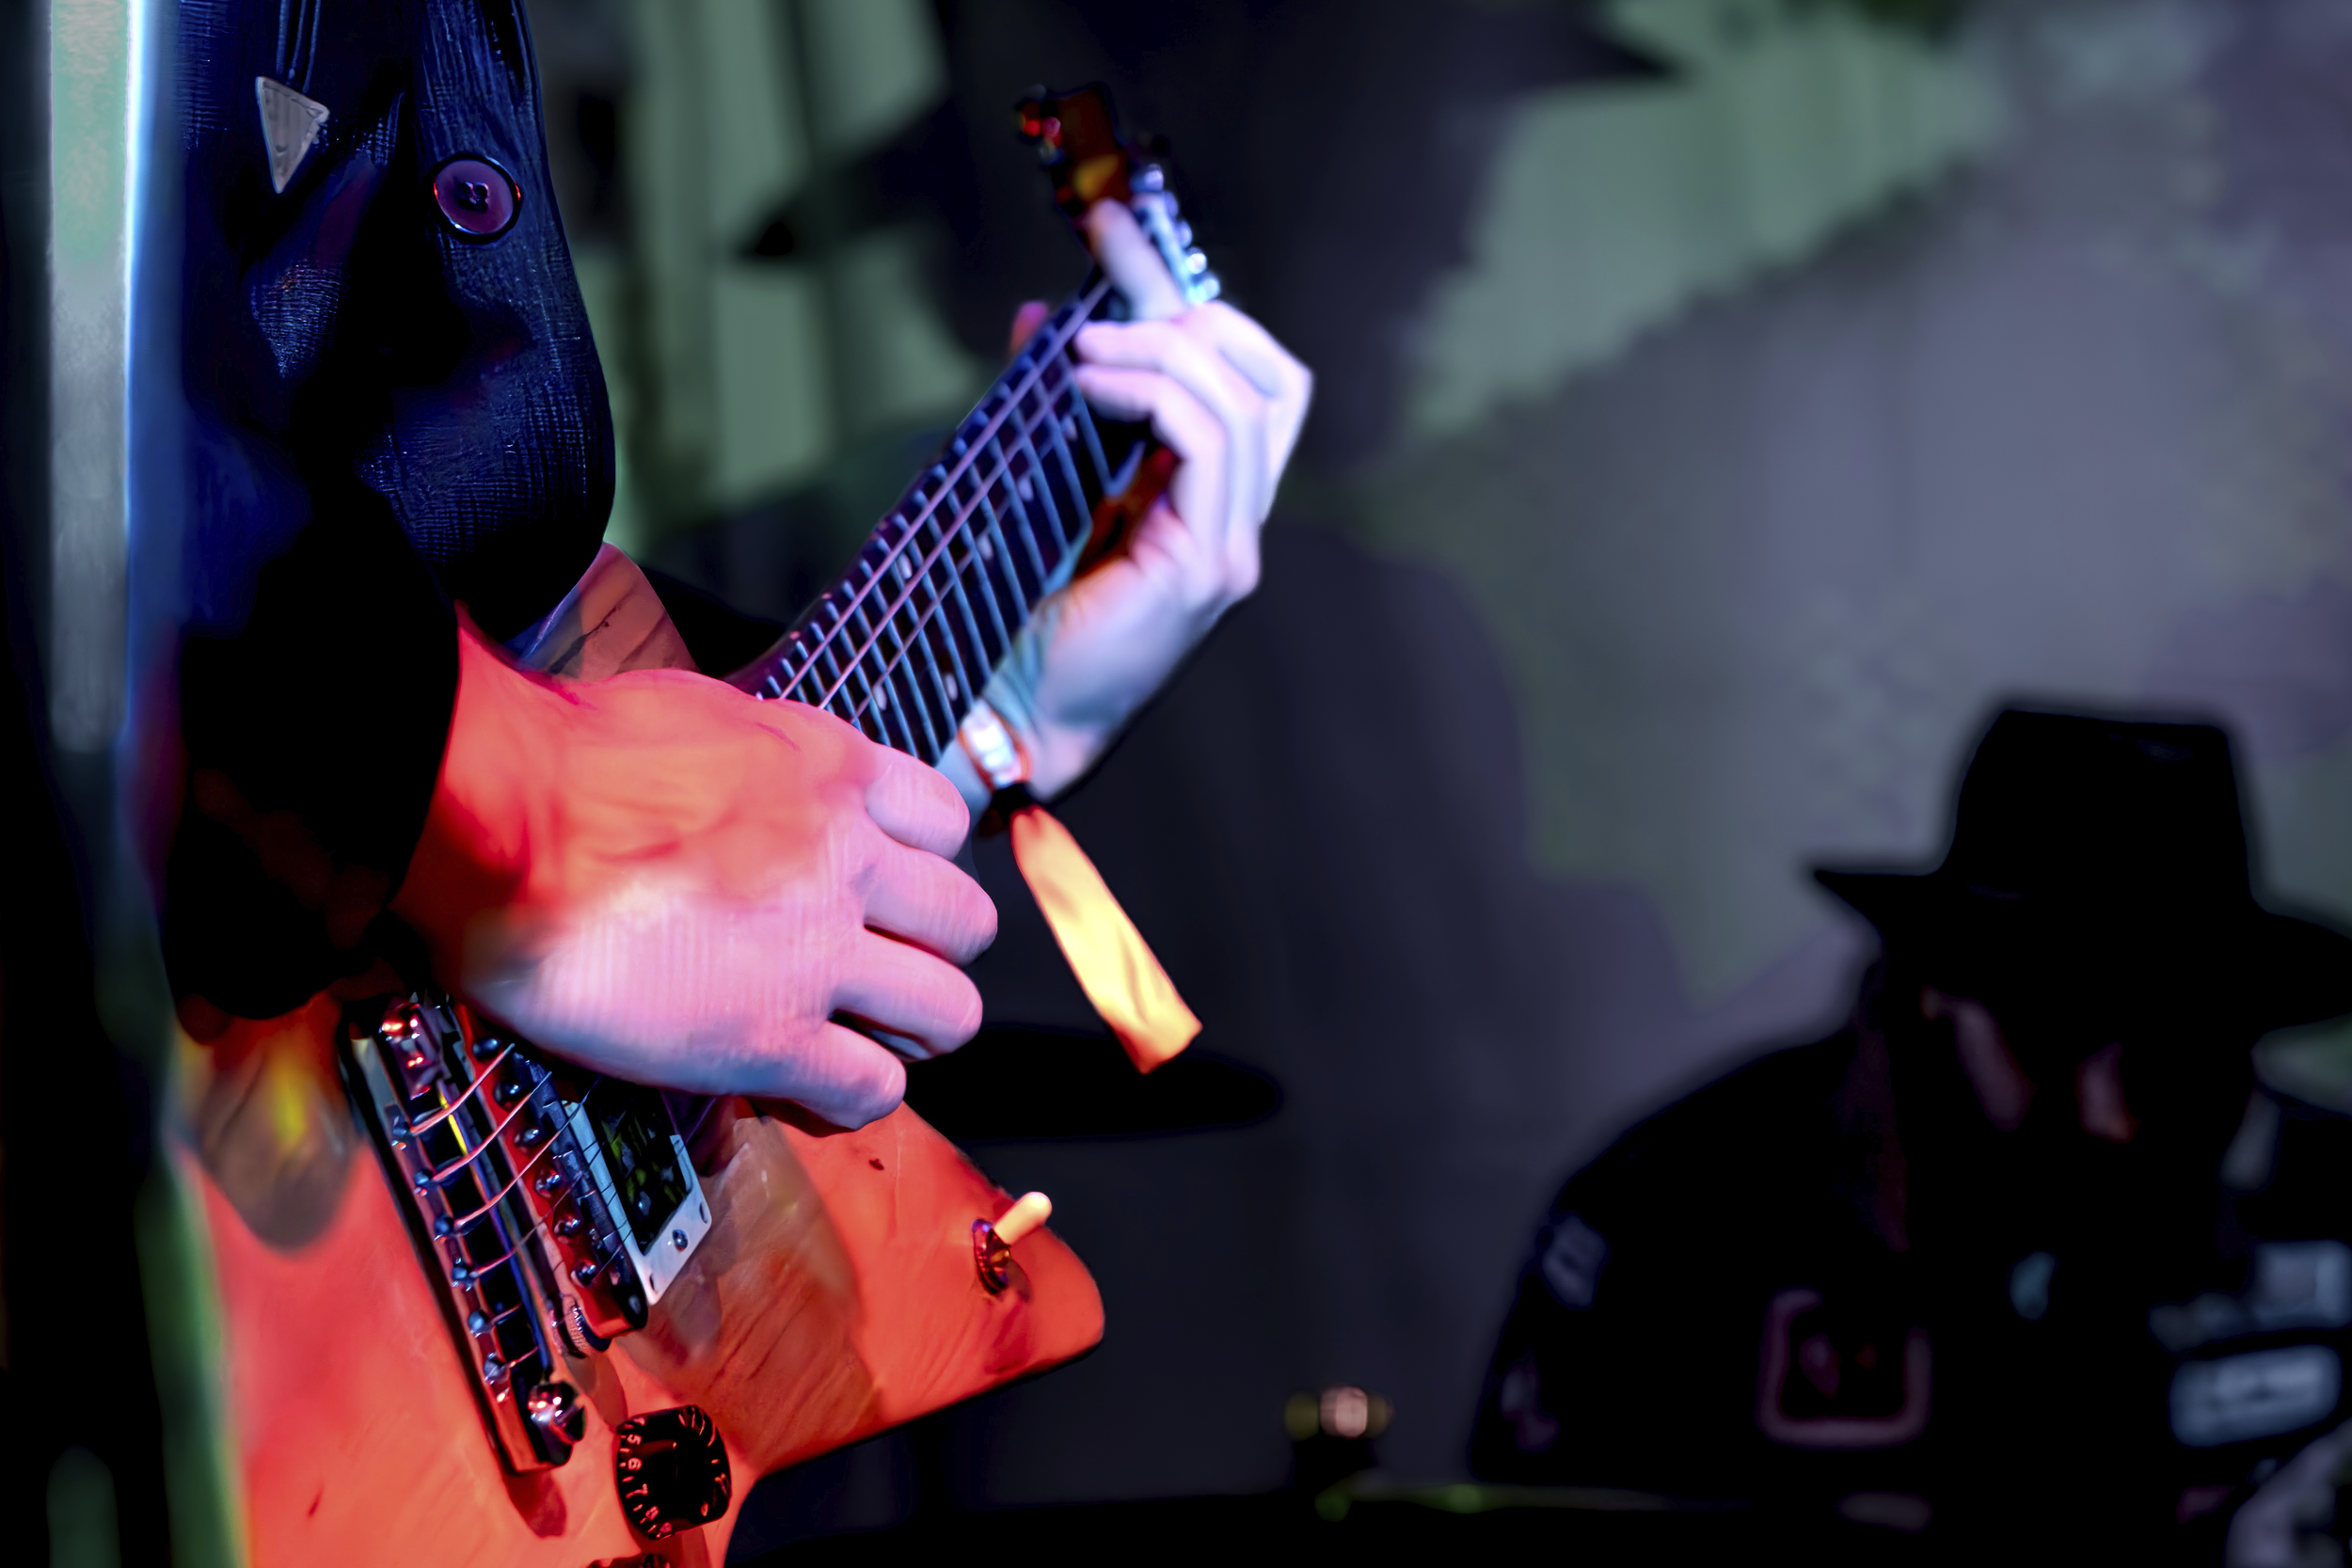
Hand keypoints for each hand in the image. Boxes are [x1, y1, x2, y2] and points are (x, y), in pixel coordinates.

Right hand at [392, 621, 996, 1127]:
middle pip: (965, 924)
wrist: (500, 823)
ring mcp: (819, 953)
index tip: (884, 891)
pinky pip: (870, 1089)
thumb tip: (755, 781)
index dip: (919, 866)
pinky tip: (810, 1087)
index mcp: (835, 770)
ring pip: (948, 1012)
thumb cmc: (563, 760)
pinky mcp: (771, 1036)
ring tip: (859, 1036)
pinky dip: (853, 1096)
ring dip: (911, 1031)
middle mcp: (849, 858)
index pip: (947, 822)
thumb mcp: (697, 717)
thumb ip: (759, 761)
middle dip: (931, 954)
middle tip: (877, 973)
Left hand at [944, 202, 1311, 808]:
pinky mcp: (1204, 570)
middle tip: (1105, 273)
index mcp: (1201, 504)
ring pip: (1248, 400)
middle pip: (1270, 377)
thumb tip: (1035, 318)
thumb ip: (1050, 406)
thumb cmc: (1006, 611)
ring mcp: (1229, 549)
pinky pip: (1210, 443)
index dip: (1189, 298)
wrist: (995, 716)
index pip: (1244, 379)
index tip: (1117, 234)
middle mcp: (1233, 524)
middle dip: (1188, 304)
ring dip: (1163, 348)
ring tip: (1083, 348)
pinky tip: (1089, 381)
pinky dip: (1156, 391)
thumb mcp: (1033, 480)